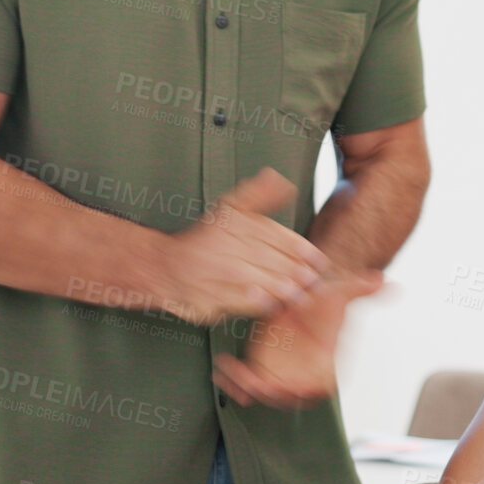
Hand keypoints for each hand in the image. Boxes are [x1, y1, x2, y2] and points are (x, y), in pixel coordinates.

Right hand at [154, 168, 328, 324]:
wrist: (164, 266)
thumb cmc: (203, 239)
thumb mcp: (229, 209)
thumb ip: (259, 195)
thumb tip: (283, 181)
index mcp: (237, 225)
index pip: (276, 236)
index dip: (301, 249)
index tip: (319, 260)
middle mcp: (228, 248)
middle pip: (271, 260)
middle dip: (297, 271)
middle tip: (313, 280)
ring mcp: (217, 274)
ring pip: (258, 281)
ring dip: (282, 288)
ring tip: (300, 293)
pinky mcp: (208, 297)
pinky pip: (237, 301)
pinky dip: (255, 302)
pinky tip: (271, 302)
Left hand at [212, 268, 382, 409]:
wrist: (305, 297)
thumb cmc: (325, 300)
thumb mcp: (344, 292)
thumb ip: (363, 290)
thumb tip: (387, 283)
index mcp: (327, 366)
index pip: (320, 387)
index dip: (308, 390)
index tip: (295, 387)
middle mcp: (303, 375)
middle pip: (288, 395)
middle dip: (272, 392)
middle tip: (257, 382)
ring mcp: (281, 375)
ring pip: (262, 392)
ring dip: (246, 387)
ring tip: (232, 373)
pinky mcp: (261, 369)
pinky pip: (245, 383)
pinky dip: (233, 380)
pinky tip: (223, 367)